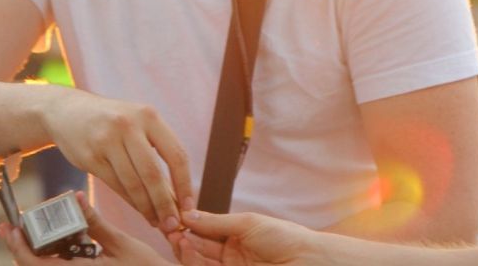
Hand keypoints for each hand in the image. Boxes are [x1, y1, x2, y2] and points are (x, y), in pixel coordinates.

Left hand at [0, 191, 174, 264]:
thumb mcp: (122, 244)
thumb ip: (95, 224)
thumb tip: (76, 198)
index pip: (35, 264)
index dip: (18, 246)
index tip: (9, 228)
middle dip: (22, 250)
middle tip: (14, 229)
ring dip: (37, 256)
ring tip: (34, 235)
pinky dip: (55, 261)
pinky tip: (61, 247)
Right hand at [41, 89, 193, 231]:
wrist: (67, 111)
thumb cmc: (113, 122)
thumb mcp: (138, 122)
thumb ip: (157, 150)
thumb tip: (178, 192)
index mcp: (149, 116)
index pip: (176, 154)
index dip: (184, 185)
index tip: (189, 208)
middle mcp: (129, 126)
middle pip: (153, 173)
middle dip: (165, 204)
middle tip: (173, 225)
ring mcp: (107, 141)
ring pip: (133, 183)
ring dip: (147, 208)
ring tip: (157, 222)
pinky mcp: (90, 156)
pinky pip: (115, 185)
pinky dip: (130, 202)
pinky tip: (140, 211)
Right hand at [168, 210, 320, 265]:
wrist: (306, 261)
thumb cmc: (284, 237)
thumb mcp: (247, 223)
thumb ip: (216, 223)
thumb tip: (189, 215)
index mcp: (235, 236)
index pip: (205, 232)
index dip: (189, 226)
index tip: (175, 217)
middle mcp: (230, 255)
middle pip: (199, 249)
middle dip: (184, 240)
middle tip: (171, 230)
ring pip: (200, 263)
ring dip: (187, 252)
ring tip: (179, 239)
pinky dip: (195, 263)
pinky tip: (189, 251)